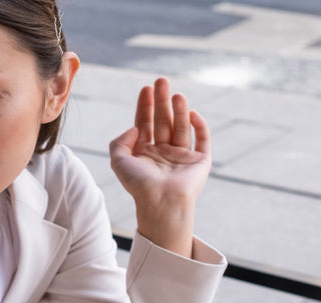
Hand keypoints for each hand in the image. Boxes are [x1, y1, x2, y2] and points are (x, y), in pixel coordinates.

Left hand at [109, 77, 211, 256]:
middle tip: (162, 80)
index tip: (146, 87)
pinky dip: (199, 126)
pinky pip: (202, 139)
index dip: (145, 105)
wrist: (162, 203)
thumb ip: (119, 141)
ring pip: (181, 127)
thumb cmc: (139, 186)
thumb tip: (135, 126)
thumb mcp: (118, 162)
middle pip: (163, 120)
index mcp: (145, 153)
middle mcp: (163, 153)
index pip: (145, 123)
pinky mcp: (200, 161)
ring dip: (179, 110)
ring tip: (176, 95)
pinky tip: (192, 114)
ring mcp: (182, 156)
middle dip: (162, 100)